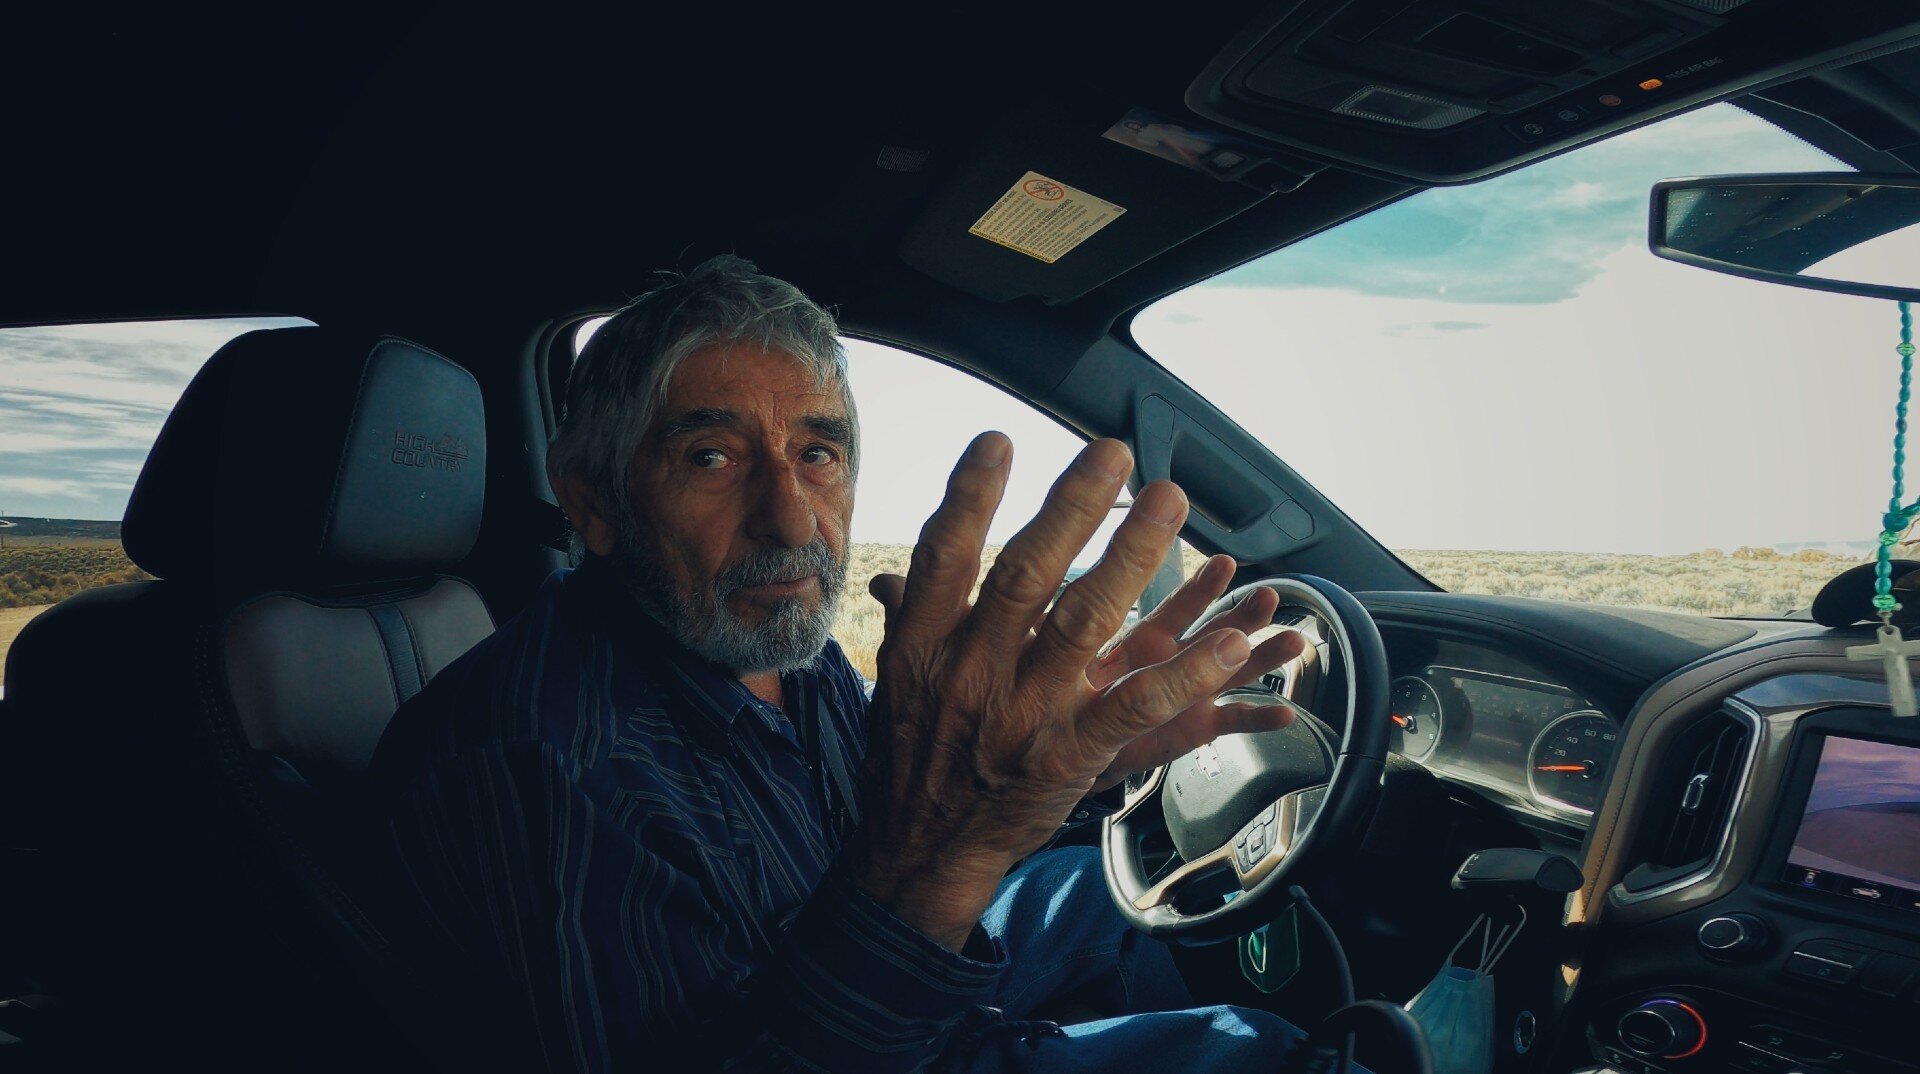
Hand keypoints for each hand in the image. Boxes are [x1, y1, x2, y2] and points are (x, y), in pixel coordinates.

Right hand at [853, 433, 1256, 949]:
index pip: (944, 554)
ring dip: (1131, 558)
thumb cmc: (910, 752)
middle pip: (1025, 575)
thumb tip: (900, 568)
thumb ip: (911, 615)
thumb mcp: (894, 679)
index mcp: (924, 643)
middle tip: (1112, 451)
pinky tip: (1232, 640)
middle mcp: (971, 670)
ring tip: (1167, 502)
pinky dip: (1189, 673)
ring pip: (1083, 623)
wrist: (920, 849)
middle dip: (1069, 508)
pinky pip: (1138, 707)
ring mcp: (1023, 714)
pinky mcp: (1070, 756)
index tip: (998, 440)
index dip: (969, 497)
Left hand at [1087, 554, 1305, 790]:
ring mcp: (1191, 691)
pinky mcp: (1196, 726)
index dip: (1200, 586)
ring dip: (1263, 657)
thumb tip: (1060, 581)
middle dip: (1243, 615)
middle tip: (1268, 597)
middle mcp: (1176, 657)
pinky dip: (1258, 719)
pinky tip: (1284, 714)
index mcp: (1148, 635)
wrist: (1070, 740)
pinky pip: (1232, 721)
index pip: (1179, 605)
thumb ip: (1079, 623)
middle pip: (1217, 630)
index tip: (1224, 564)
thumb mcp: (1075, 651)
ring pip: (1234, 669)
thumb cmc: (1072, 689)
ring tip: (1291, 642)